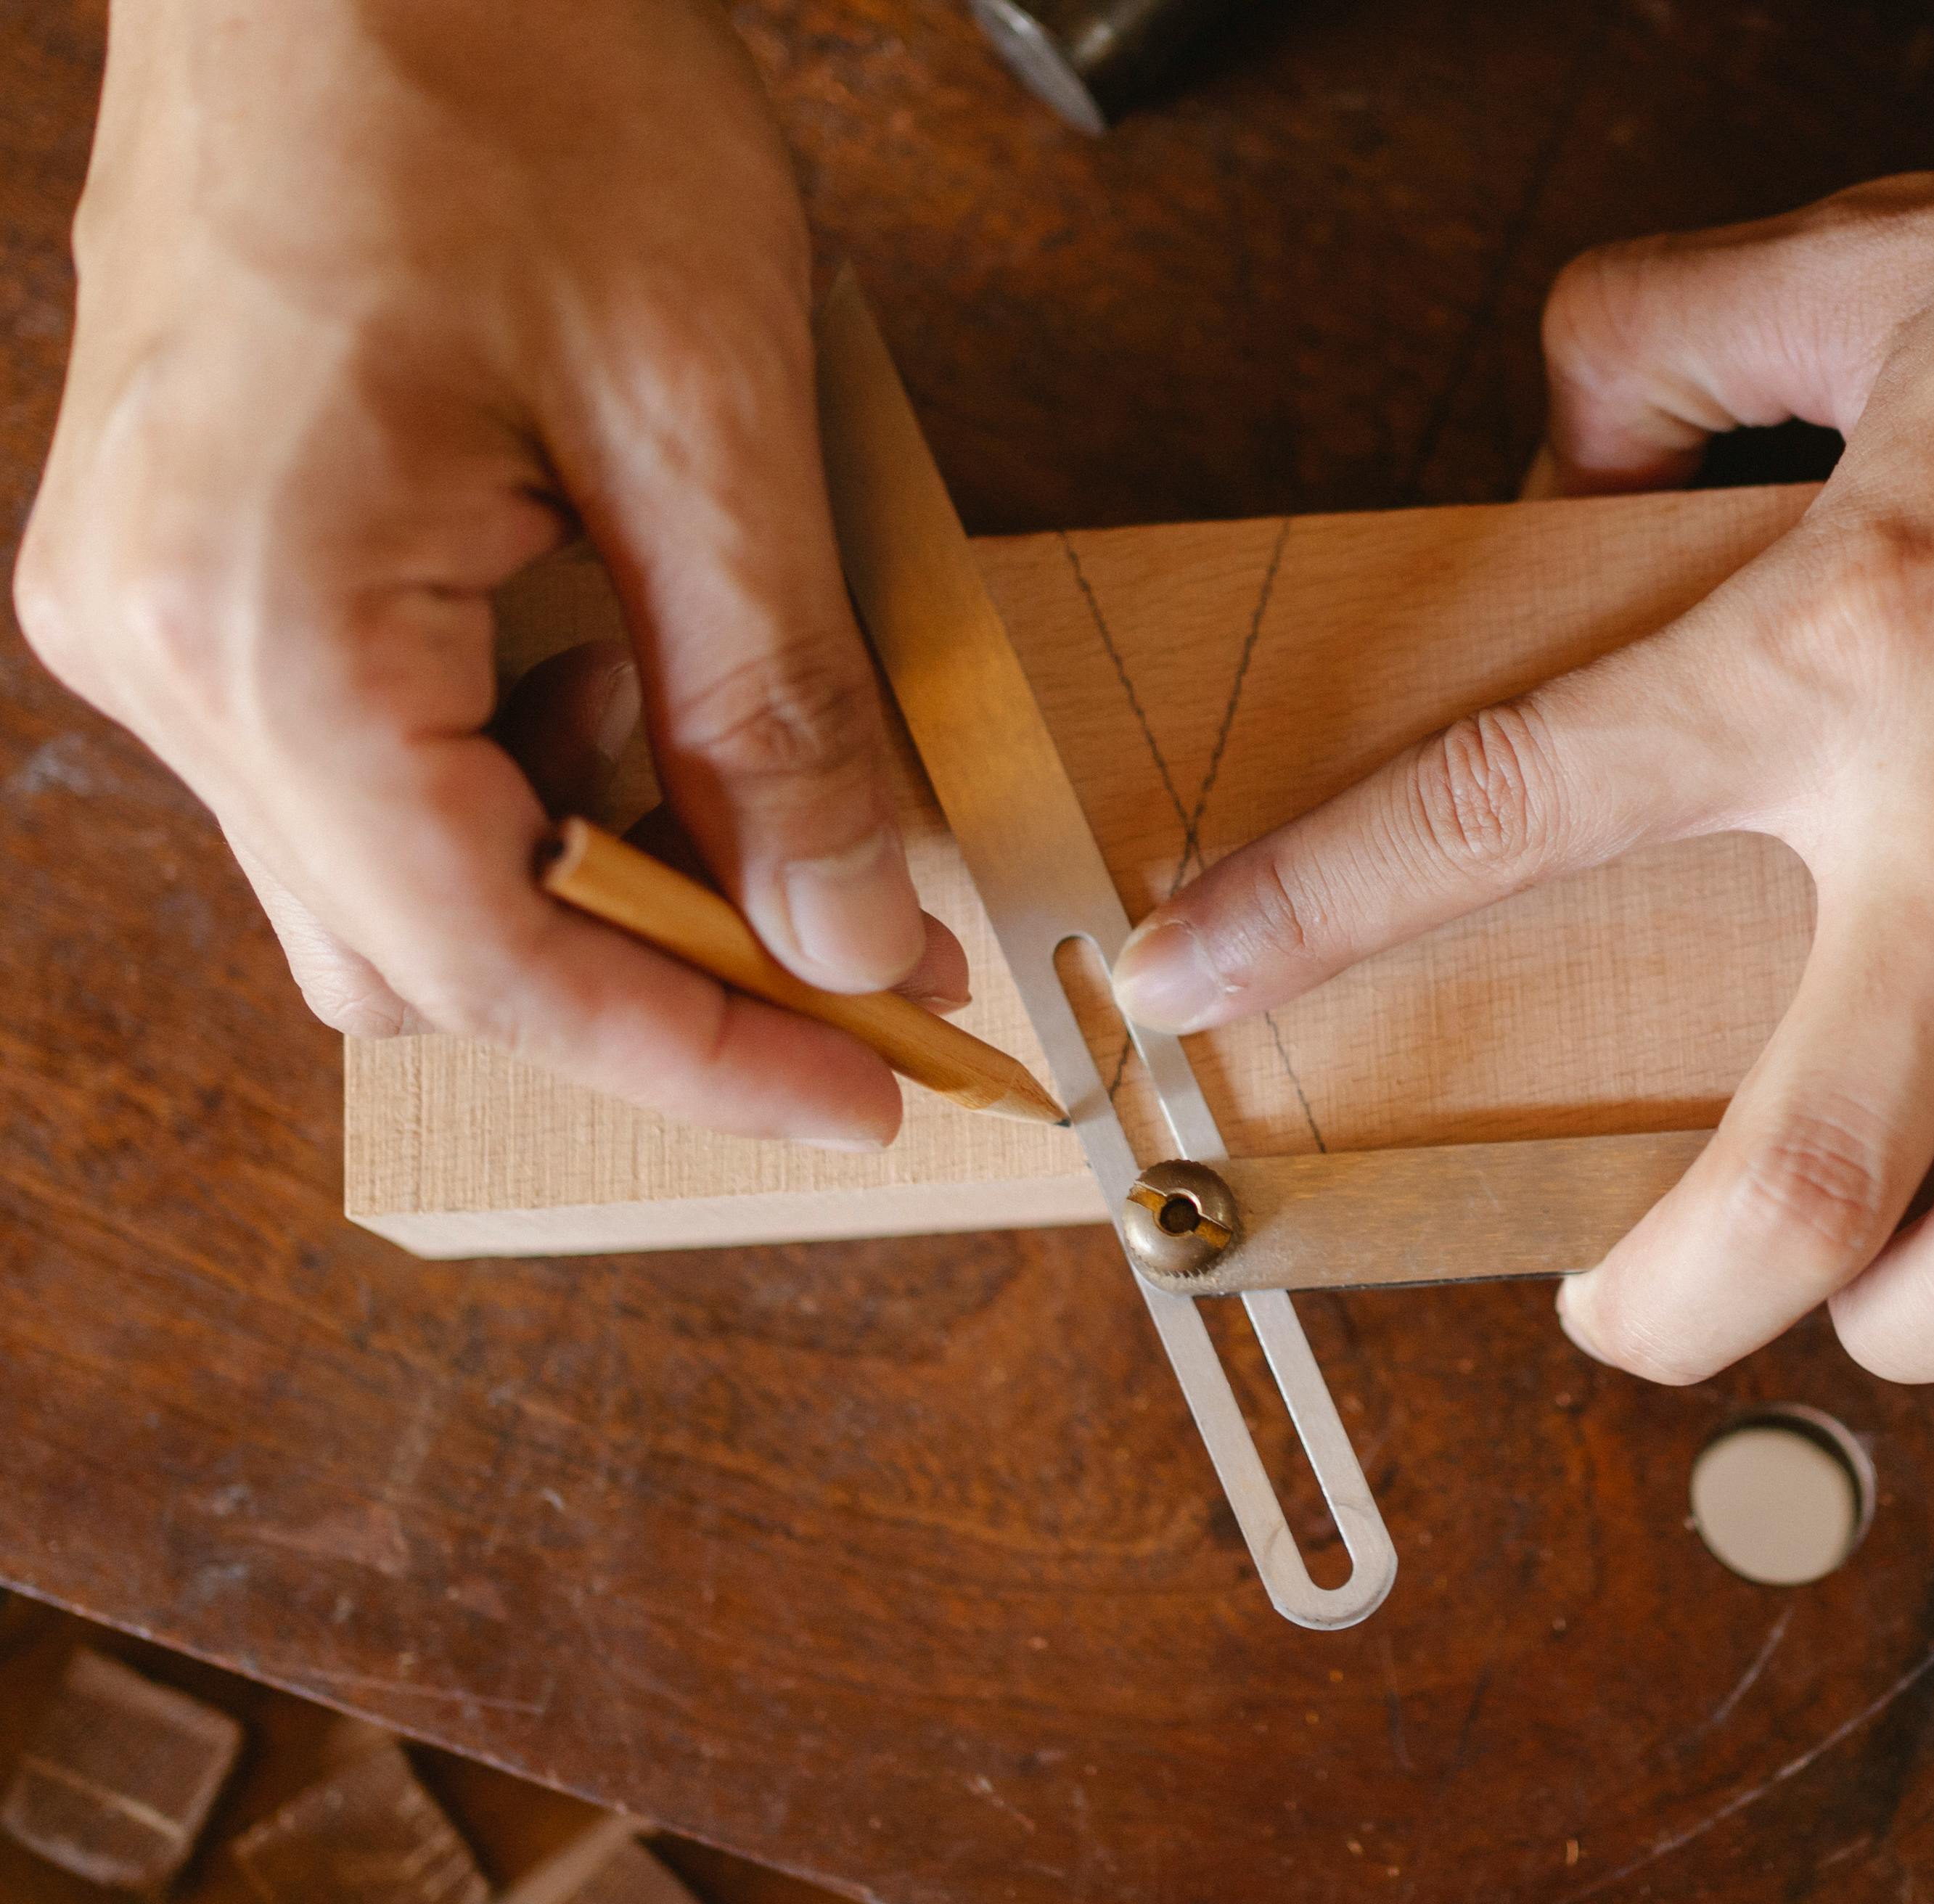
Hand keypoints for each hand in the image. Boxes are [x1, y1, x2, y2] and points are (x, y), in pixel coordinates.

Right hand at [14, 0, 954, 1147]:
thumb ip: (775, 708)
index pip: (489, 965)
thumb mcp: (705, 410)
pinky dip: (521, 753)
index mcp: (254, 621)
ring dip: (590, 845)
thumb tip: (849, 933)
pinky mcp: (190, 553)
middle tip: (850, 918)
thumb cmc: (513, 73)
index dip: (697, 1055)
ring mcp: (149, 600)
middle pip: (424, 948)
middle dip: (655, 957)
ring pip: (393, 864)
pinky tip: (617, 637)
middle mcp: (153, 640)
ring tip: (719, 700)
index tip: (869, 1092)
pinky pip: (362, 751)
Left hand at [1112, 0, 1933, 1385]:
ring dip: (1912, 1331)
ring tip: (1868, 1293)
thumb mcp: (1905, 256)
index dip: (1313, 913)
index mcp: (1858, 640)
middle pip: (1787, 1181)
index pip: (1514, 807)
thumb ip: (1668, 336)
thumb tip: (1543, 443)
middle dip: (1653, 1305)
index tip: (1190, 992)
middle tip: (1608, 1311)